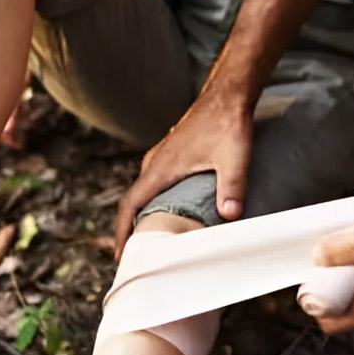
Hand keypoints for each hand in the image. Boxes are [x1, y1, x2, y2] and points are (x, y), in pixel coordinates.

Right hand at [114, 89, 252, 257]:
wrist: (228, 95)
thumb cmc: (228, 124)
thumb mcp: (233, 158)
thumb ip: (231, 187)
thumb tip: (230, 216)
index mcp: (161, 168)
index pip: (131, 204)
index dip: (122, 232)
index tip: (120, 256)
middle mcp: (155, 163)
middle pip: (132, 202)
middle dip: (128, 231)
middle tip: (133, 259)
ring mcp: (161, 158)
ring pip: (143, 192)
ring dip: (140, 216)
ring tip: (146, 241)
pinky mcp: (171, 154)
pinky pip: (153, 183)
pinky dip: (151, 202)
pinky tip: (164, 212)